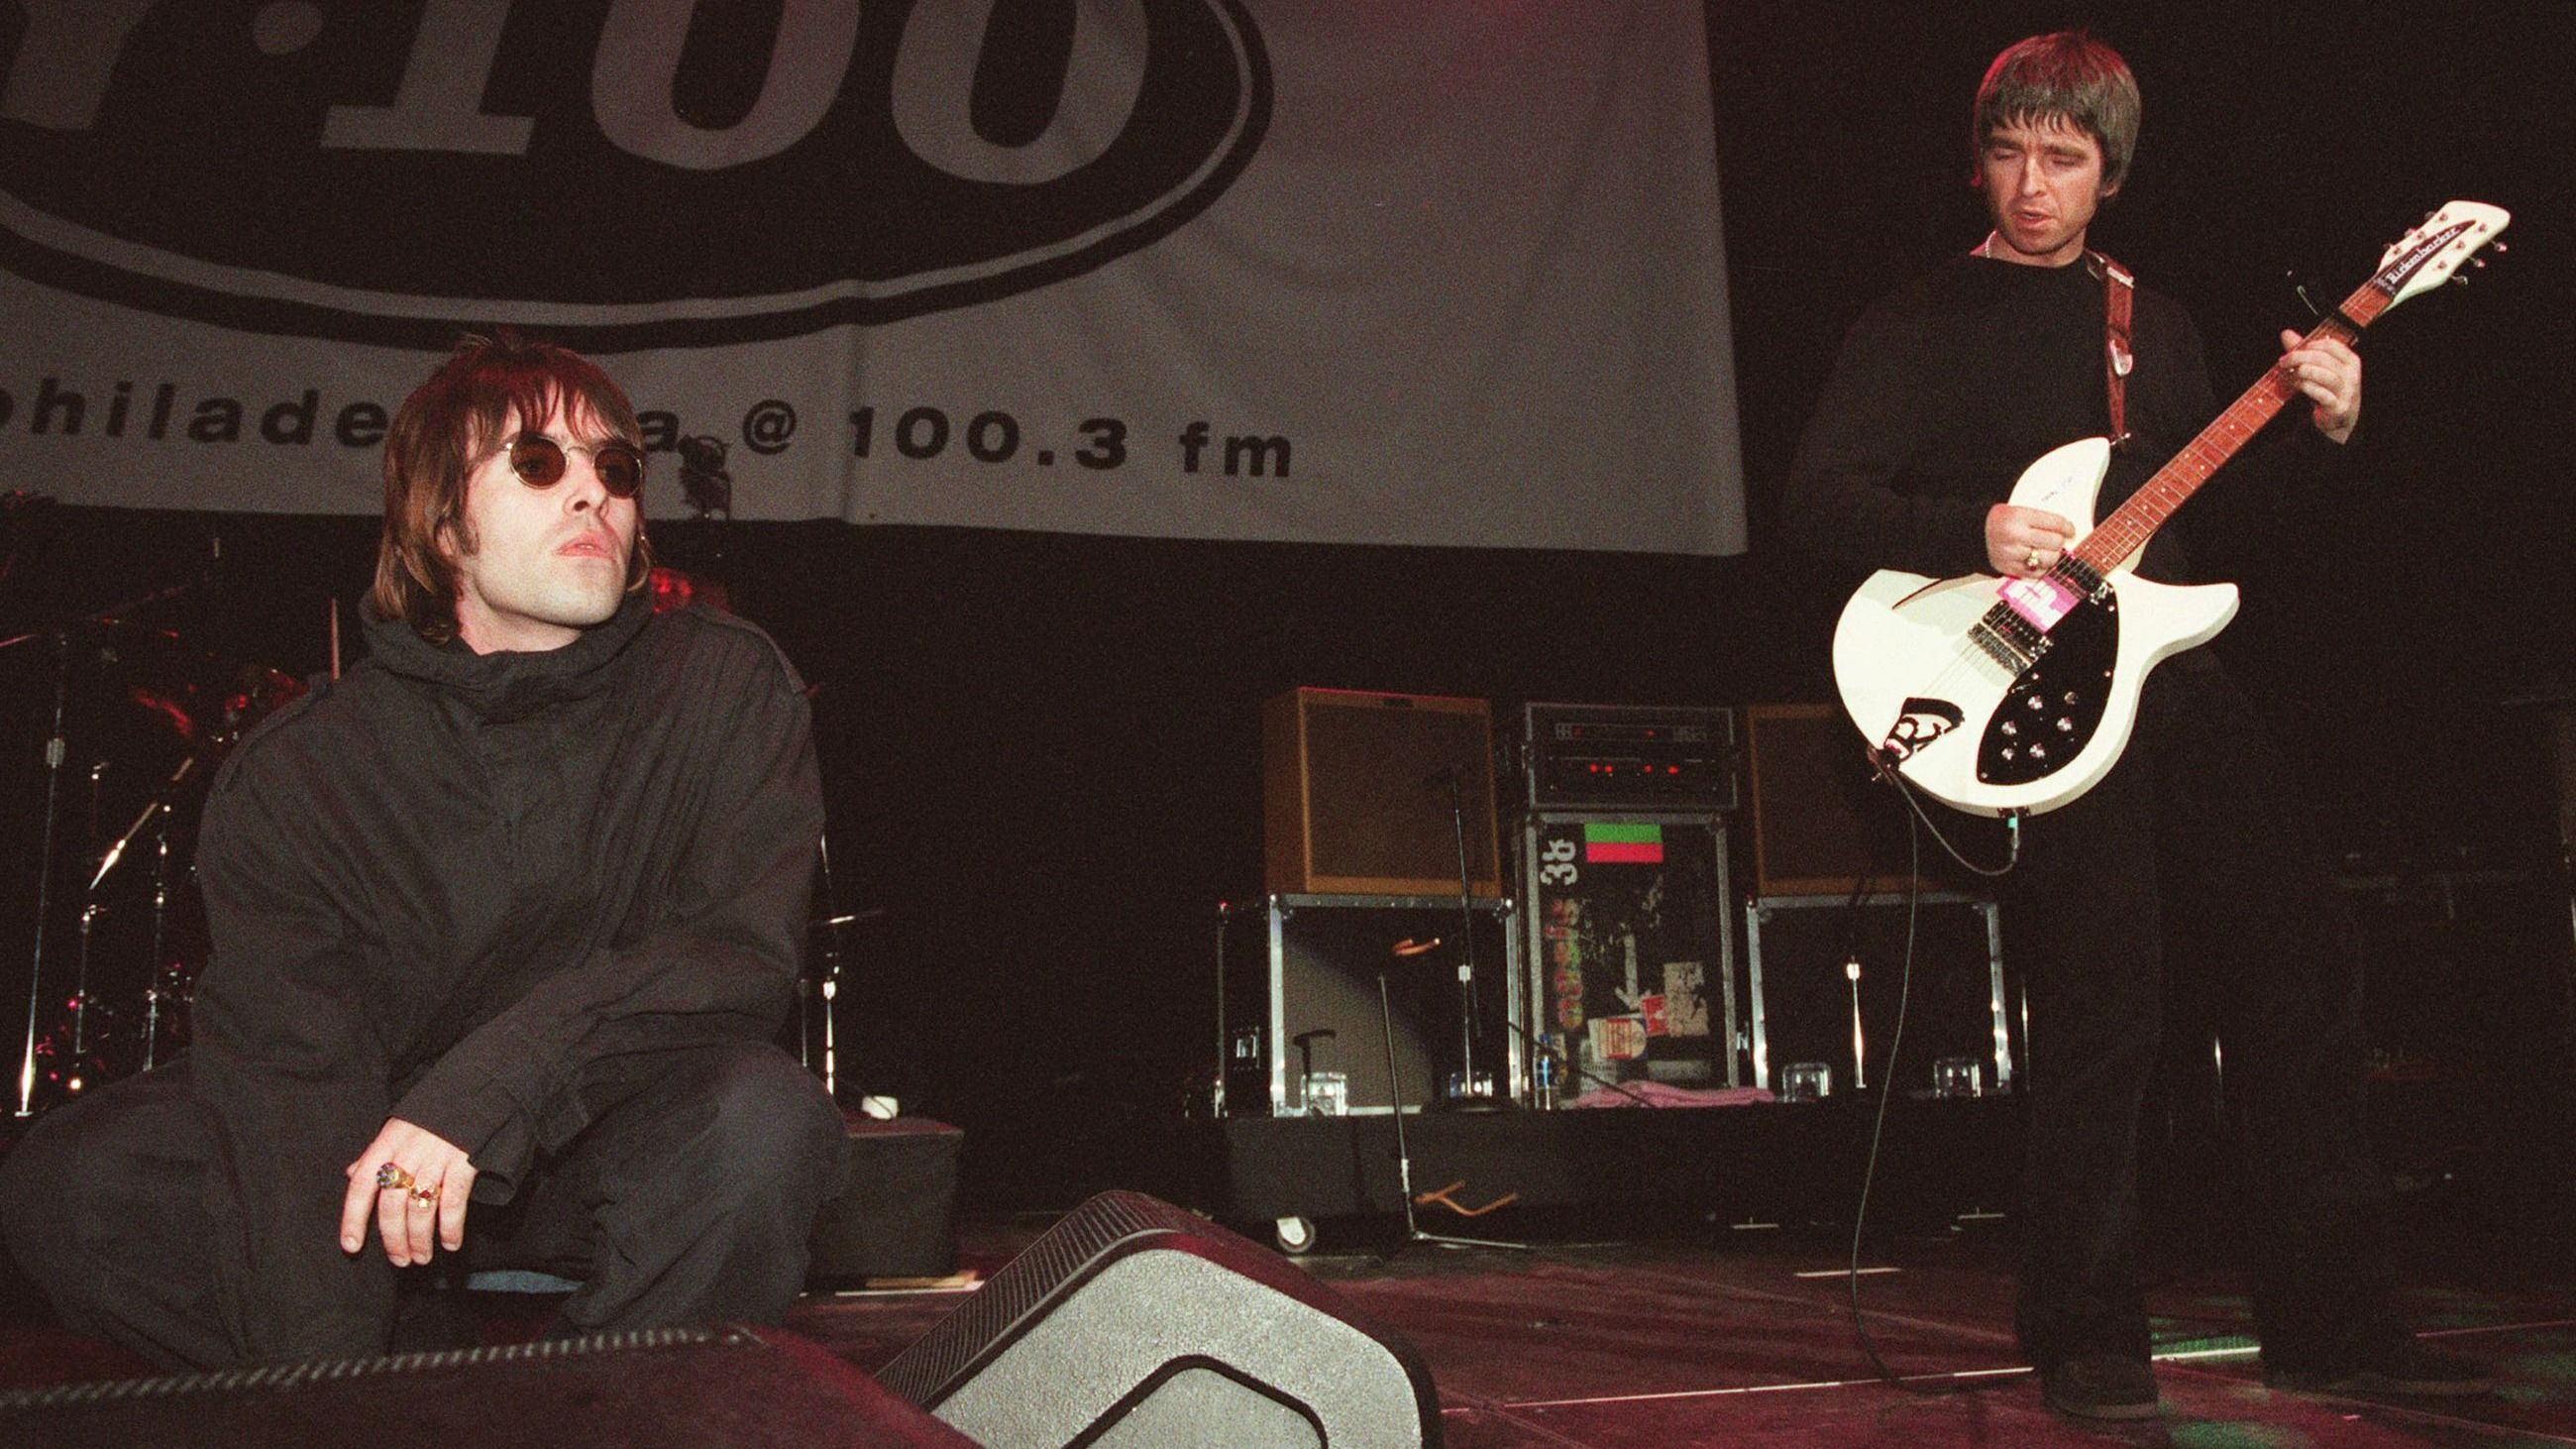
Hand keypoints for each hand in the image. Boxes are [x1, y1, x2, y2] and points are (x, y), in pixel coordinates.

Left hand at [341, 1118, 475, 1266]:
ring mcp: (438, 1157)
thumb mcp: (396, 1128)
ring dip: (420, 1239)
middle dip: (394, 1238)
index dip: (353, 1218)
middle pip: (392, 1204)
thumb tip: (351, 1173)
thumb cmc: (431, 1115)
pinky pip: (454, 1201)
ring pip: (420, 1208)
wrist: (475, 1089)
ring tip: (422, 1257)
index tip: (351, 1246)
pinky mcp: (465, 1161)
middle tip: (400, 1260)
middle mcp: (408, 1152)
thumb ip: (375, 1154)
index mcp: (386, 1144)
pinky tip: (451, 1242)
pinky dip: (451, 1226)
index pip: (361, 1186)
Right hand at [1986, 503, 2075, 577]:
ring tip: (2045, 551)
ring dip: (2051, 556)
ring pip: (2048, 559)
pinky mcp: (2010, 568)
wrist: (1974, 535)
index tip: (2070, 530)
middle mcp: (2016, 536)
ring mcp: (2013, 554)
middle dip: (2059, 541)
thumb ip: (2038, 518)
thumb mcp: (2016, 510)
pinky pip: (2037, 572)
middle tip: (2055, 540)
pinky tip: (2037, 560)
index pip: (2055, 523)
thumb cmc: (1997, 522)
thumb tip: (2064, 529)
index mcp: (2018, 517)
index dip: (2067, 527)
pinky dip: (2041, 567)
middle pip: (2054, 542)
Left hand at [2280, 328, 2361, 443]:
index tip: (2293, 350)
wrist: (2338, 420)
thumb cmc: (2328, 390)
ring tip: (2290, 374)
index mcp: (2350, 361)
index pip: (2330, 345)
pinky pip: (2321, 393)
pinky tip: (2298, 386)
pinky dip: (2306, 387)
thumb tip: (2286, 333)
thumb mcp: (2319, 369)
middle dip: (2299, 357)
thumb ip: (2303, 352)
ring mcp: (2347, 391)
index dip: (2309, 345)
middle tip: (2284, 361)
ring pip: (2323, 375)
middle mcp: (2351, 374)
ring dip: (2302, 372)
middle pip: (2323, 359)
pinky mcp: (2338, 406)